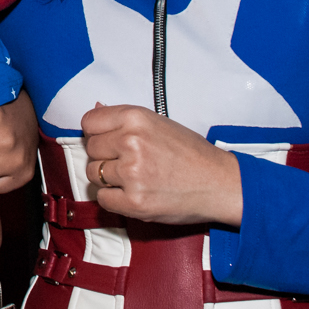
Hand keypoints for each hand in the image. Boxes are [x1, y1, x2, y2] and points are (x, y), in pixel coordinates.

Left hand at [82, 103, 241, 225]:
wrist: (219, 183)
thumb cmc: (191, 153)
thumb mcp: (158, 123)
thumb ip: (124, 118)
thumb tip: (97, 106)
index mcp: (136, 118)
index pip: (89, 122)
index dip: (97, 132)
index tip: (108, 140)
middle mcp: (131, 142)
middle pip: (90, 148)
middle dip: (103, 155)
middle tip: (126, 161)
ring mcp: (131, 173)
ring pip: (93, 174)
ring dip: (108, 178)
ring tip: (133, 177)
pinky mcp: (134, 202)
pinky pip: (102, 198)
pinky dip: (113, 198)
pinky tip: (132, 192)